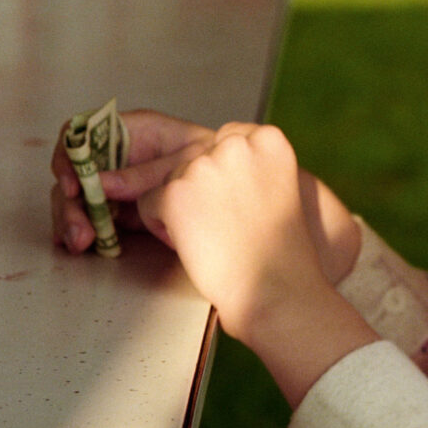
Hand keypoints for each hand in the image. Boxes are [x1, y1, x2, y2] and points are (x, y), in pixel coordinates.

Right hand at [50, 110, 212, 253]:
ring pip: (77, 197)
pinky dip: (81, 229)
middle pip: (73, 172)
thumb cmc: (217, 159)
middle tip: (79, 229)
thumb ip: (143, 174)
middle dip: (69, 202)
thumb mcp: (186, 162)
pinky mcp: (118, 207)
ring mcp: (114, 181)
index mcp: (130, 131)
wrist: (236, 185)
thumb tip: (101, 184)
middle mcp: (115, 155)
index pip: (81, 132)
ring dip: (73, 220)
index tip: (71, 184)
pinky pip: (90, 216)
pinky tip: (78, 243)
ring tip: (82, 243)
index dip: (69, 156)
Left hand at [51, 109, 361, 282]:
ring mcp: (204, 166)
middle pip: (194, 156)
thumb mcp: (277, 188)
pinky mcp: (175, 192)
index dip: (223, 174)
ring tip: (212, 237)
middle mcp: (236, 144)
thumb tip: (203, 162)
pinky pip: (148, 202)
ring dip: (181, 207)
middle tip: (223, 224)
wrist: (275, 288)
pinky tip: (192, 244)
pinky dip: (161, 226)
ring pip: (169, 178)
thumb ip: (248, 164)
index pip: (227, 138)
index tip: (234, 200)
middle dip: (198, 188)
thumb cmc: (278, 250)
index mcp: (268, 139)